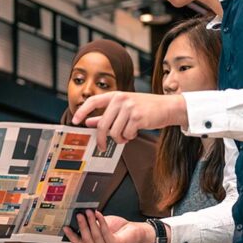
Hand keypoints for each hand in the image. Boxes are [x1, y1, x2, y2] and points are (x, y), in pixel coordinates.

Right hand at [62, 211, 152, 242]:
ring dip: (91, 222)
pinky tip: (98, 214)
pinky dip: (101, 221)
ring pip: (95, 235)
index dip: (71, 235)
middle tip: (78, 214)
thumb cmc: (117, 230)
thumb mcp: (100, 227)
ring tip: (88, 211)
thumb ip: (91, 226)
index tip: (65, 226)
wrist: (136, 233)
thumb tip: (79, 215)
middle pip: (86, 239)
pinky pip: (105, 232)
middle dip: (82, 225)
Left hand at [71, 92, 186, 149]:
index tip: (74, 121)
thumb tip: (88, 122)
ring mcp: (129, 108)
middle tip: (101, 146)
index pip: (93, 101)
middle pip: (102, 124)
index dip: (82, 111)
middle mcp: (120, 99)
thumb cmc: (144, 108)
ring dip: (119, 138)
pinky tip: (134, 132)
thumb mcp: (123, 108)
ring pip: (114, 132)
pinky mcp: (138, 117)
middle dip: (100, 139)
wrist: (168, 107)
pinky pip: (126, 134)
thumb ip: (105, 115)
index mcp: (115, 95)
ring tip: (126, 135)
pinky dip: (129, 137)